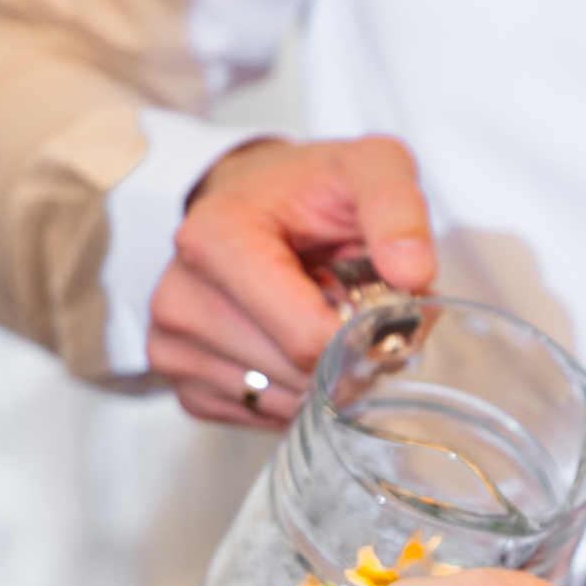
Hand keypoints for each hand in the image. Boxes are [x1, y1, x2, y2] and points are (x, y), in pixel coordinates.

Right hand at [151, 136, 435, 426]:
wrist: (257, 201)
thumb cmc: (310, 189)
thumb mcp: (368, 168)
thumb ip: (396, 207)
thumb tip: (413, 272)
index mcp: (214, 239)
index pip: (306, 338)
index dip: (361, 338)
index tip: (380, 310)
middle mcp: (179, 297)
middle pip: (296, 374)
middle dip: (344, 356)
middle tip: (353, 310)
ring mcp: (173, 346)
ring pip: (282, 404)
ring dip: (321, 378)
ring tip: (320, 321)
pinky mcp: (183, 384)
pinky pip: (261, 416)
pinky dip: (295, 396)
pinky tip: (292, 348)